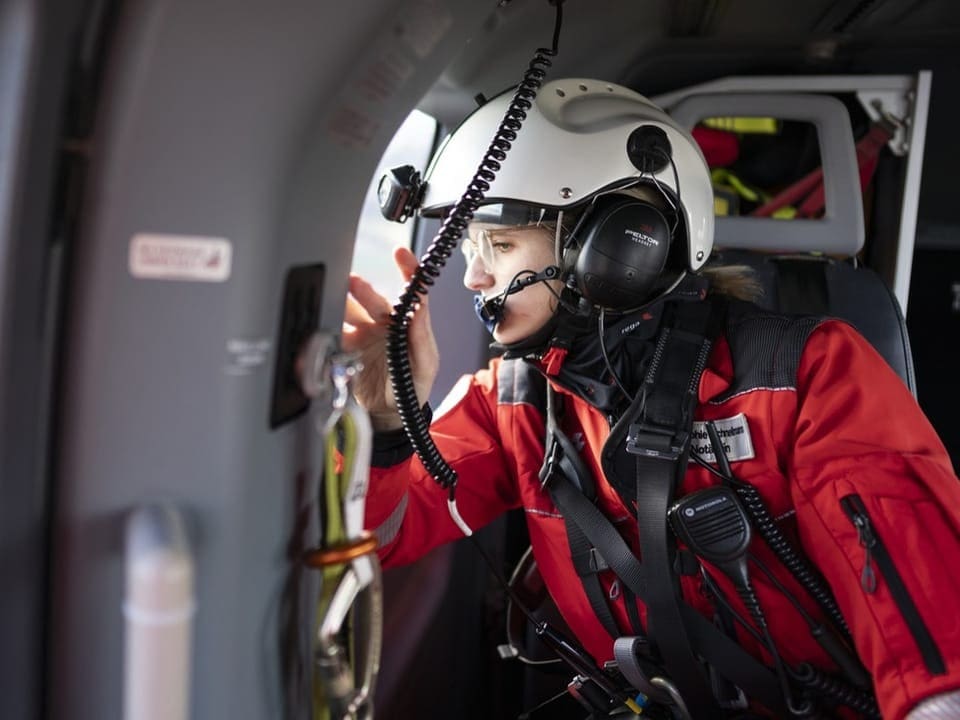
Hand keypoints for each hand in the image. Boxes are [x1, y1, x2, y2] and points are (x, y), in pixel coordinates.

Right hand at [342, 246, 438, 430]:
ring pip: (348, 312)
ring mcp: (362, 333)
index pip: (409, 291)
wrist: (389, 413)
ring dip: (340, 304)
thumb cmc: (413, 386)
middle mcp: (383, 322)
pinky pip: (333, 334)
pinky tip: (320, 324)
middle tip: (353, 282)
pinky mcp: (344, 348)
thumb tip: (420, 307)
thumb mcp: (425, 363)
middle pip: (371, 299)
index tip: (401, 253)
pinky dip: (326, 328)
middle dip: (362, 289)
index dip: (407, 270)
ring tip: (331, 300)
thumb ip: (422, 336)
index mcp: (406, 322)